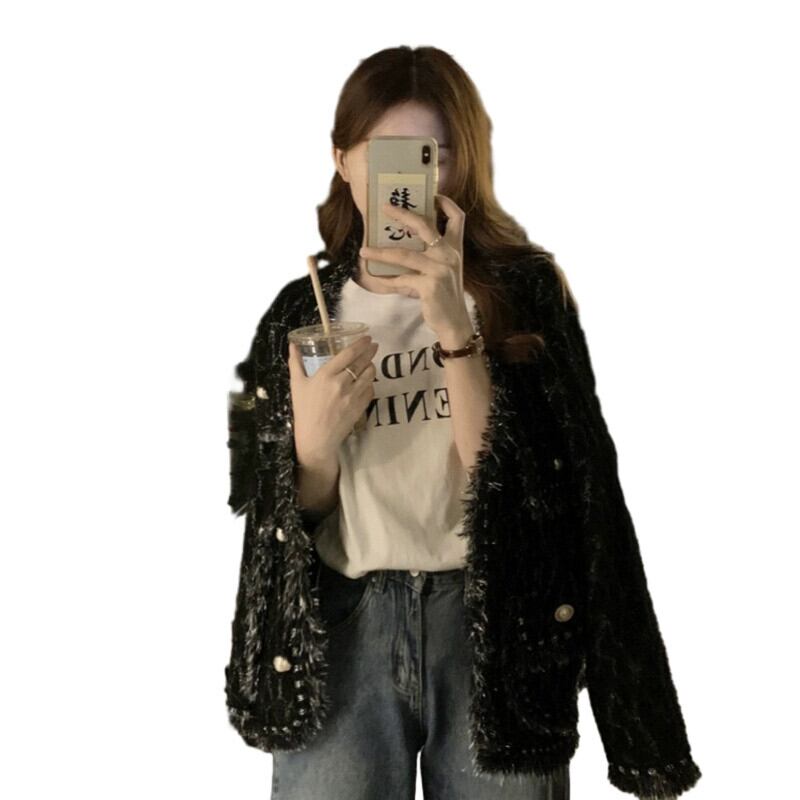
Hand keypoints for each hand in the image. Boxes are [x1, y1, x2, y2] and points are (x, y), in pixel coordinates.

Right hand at [288, 334, 378, 463]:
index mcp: (326, 375)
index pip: (348, 354)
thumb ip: (295, 363)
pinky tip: (366, 382)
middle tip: (373, 346)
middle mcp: (342, 383)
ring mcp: (353, 395)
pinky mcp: (360, 407)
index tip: (367, 338)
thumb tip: (292, 345)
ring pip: (369, 375)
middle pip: (362, 362)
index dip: (360, 344)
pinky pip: (370, 390)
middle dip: (370, 351)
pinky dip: (370, 383)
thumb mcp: (296, 385)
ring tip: (369, 363)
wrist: (315, 438)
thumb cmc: (304, 410)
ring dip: (371, 366)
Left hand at [358, 194, 473, 341]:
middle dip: (403, 213)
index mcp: (455, 248)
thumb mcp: (443, 271)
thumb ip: (428, 257)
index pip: (458, 217)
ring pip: (404, 254)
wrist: (454, 322)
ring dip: (381, 252)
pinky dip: (388, 280)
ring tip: (364, 250)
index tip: (432, 195)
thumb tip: (398, 245)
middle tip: (384, 208)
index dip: (446, 203)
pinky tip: (377, 280)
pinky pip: (402, 279)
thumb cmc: (445, 296)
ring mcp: (440, 269)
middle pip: (424, 225)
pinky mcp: (430, 286)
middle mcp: (449, 255)